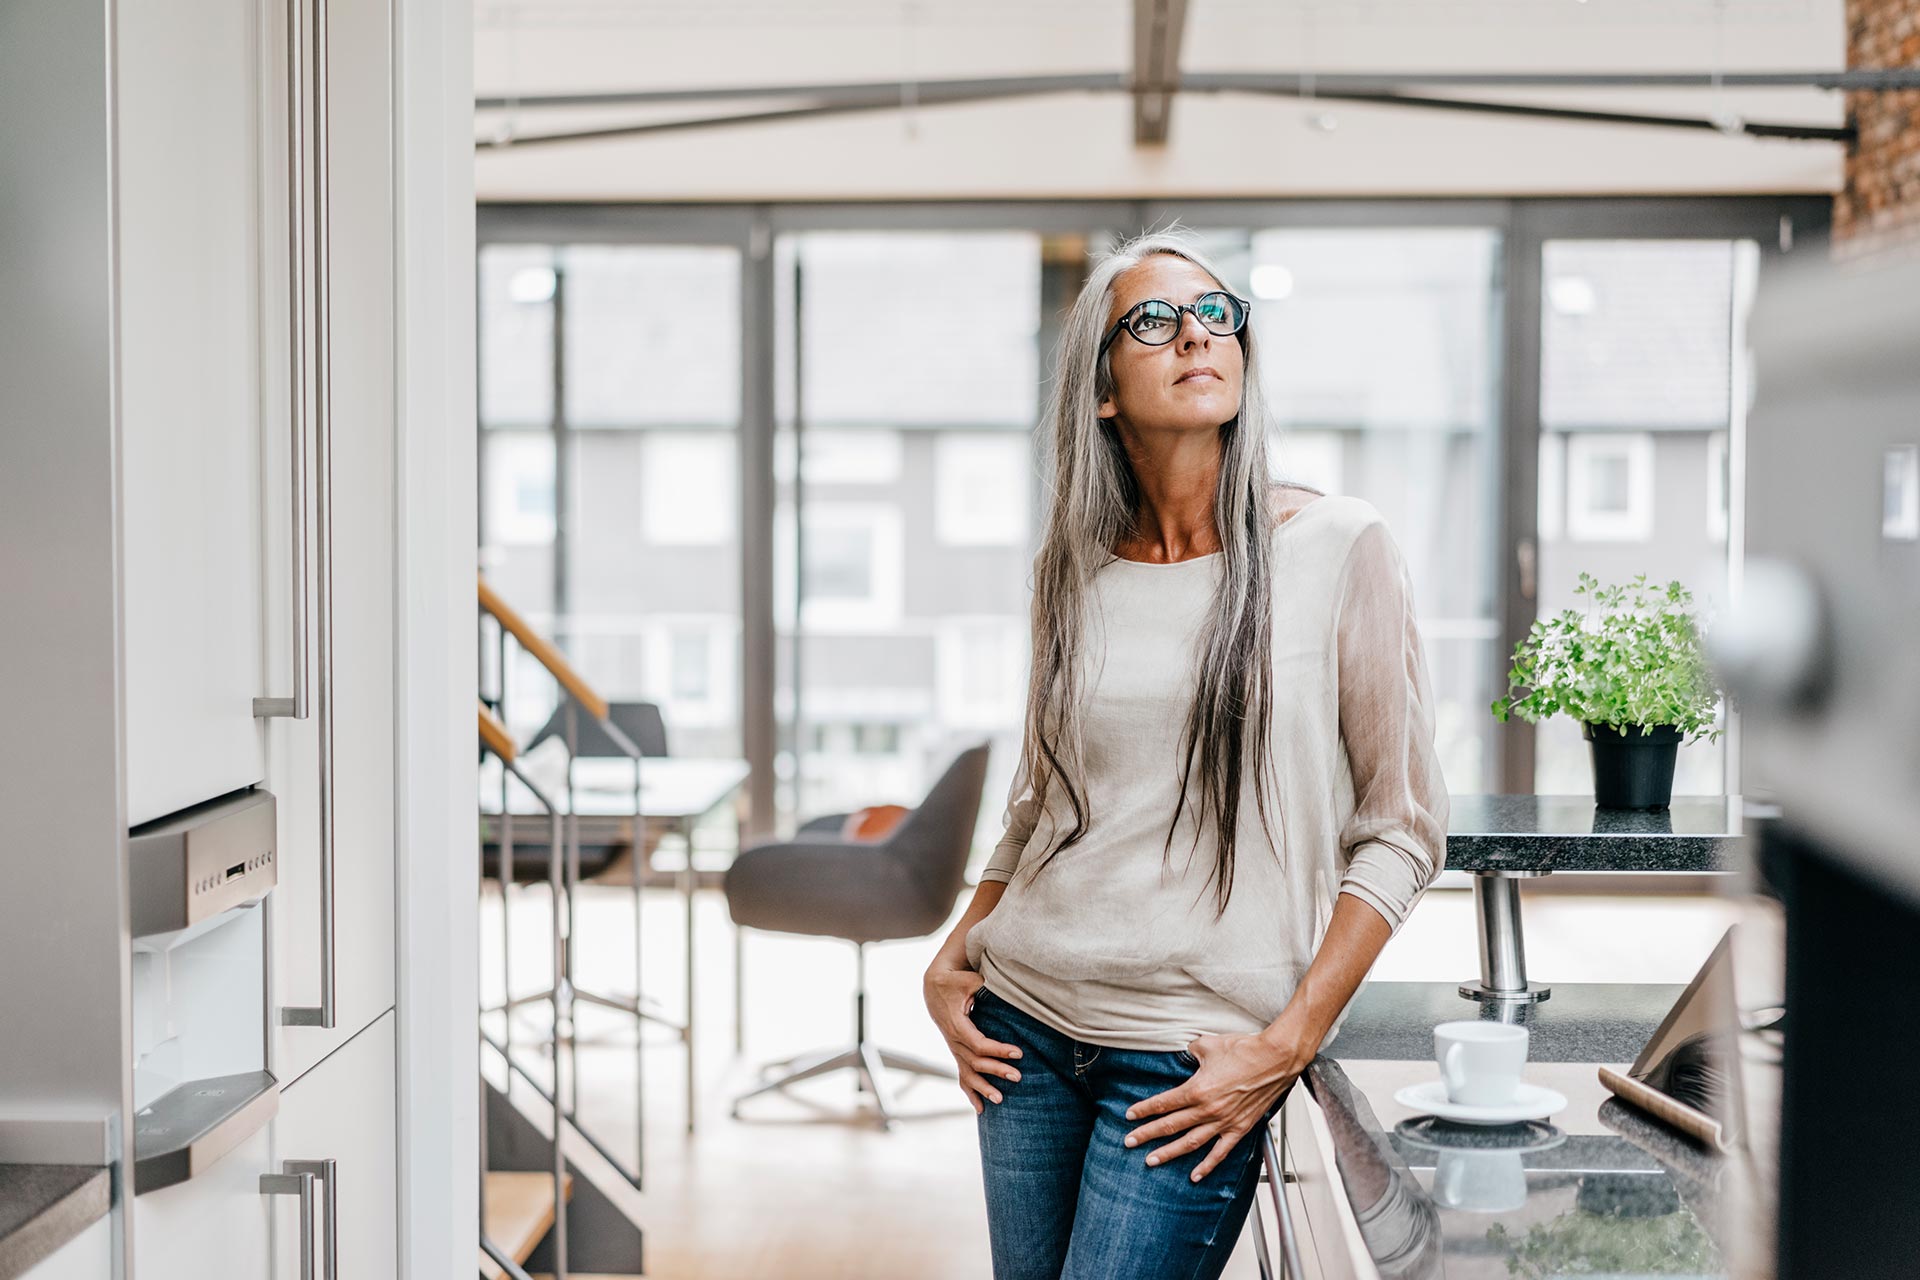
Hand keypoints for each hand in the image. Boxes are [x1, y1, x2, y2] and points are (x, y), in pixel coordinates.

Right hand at [923, 957, 1024, 1114]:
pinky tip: (981, 1109)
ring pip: (967, 1073)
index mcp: (957, 1025)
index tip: (1018, 1052)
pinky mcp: (956, 1052)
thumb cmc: (954, 982)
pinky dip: (970, 1093)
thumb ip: (982, 985)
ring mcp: (954, 1049)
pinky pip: (961, 1076)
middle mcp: (953, 1041)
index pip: (978, 1044)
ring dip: (983, 1087)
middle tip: (1017, 1077)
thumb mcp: (967, 980)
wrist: (933, 987)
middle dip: (997, 1070)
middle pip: (975, 1062)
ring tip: (1000, 1100)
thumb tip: (999, 986)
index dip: (998, 1050)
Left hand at [1121, 1032, 1304, 1181]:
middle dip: (1147, 1134)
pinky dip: (1207, 1165)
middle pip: (1171, 1125)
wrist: (1275, 1059)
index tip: (1130, 1116)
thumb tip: (1184, 1054)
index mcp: (1197, 1089)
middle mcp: (1208, 1109)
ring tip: (1151, 1161)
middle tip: (1129, 1142)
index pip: (1164, 1103)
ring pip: (1190, 1143)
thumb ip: (1190, 1051)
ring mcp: (1224, 1122)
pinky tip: (1194, 1175)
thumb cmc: (1244, 1049)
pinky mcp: (1240, 1128)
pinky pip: (1220, 1152)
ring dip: (1169, 1153)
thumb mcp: (1208, 1044)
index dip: (1144, 1110)